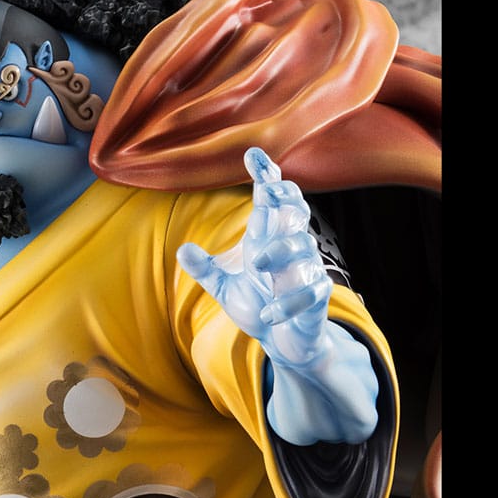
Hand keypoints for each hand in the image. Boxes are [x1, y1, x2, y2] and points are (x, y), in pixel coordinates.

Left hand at [177, 147, 330, 367]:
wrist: (283, 342)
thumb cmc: (259, 306)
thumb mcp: (225, 288)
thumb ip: (206, 269)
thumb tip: (181, 249)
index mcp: (267, 240)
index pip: (270, 201)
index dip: (265, 176)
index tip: (252, 154)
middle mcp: (289, 249)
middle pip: (295, 211)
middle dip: (284, 198)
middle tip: (267, 191)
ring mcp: (305, 272)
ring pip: (302, 248)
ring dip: (280, 252)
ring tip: (257, 264)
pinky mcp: (316, 298)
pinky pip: (310, 292)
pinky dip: (289, 302)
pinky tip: (269, 314)